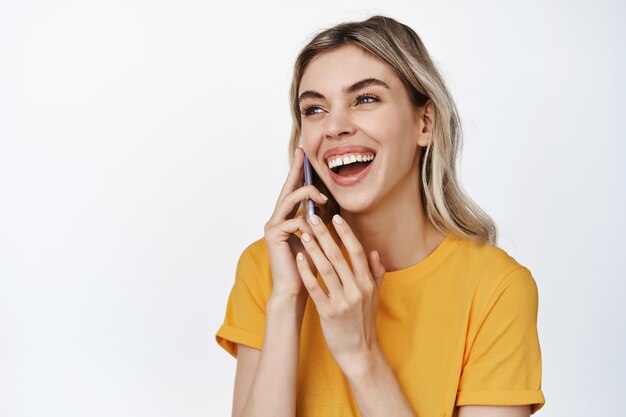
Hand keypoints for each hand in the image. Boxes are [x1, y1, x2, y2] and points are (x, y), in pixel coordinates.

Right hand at [264, 147, 328, 298]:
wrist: (296, 289)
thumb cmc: (308, 266)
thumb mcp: (317, 239)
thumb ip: (318, 222)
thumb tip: (328, 206)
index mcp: (286, 218)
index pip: (293, 190)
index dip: (298, 172)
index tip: (303, 155)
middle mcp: (276, 219)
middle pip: (288, 189)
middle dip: (296, 170)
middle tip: (304, 153)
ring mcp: (273, 226)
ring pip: (289, 200)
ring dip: (308, 195)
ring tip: (324, 198)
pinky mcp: (274, 235)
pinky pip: (294, 221)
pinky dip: (308, 224)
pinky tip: (315, 232)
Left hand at [295, 213, 386, 372]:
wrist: (359, 352)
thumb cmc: (365, 323)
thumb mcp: (375, 297)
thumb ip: (376, 273)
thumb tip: (373, 251)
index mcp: (368, 283)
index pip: (356, 252)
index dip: (346, 233)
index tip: (335, 218)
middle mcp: (357, 289)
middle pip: (338, 256)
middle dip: (324, 234)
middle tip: (312, 217)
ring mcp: (343, 301)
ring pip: (326, 269)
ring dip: (313, 249)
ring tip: (303, 233)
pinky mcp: (328, 312)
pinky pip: (315, 288)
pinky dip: (306, 272)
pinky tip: (299, 258)